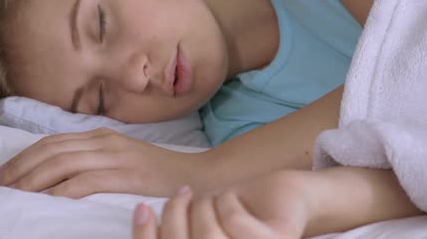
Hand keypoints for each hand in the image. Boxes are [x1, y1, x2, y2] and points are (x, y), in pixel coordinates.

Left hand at [0, 128, 203, 197]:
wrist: (196, 176)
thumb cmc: (159, 172)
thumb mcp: (123, 157)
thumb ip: (95, 159)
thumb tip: (62, 172)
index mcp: (101, 136)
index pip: (53, 142)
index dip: (24, 156)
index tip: (4, 172)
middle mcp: (104, 141)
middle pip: (51, 150)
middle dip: (20, 167)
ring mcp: (114, 156)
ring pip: (62, 163)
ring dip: (32, 179)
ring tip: (12, 192)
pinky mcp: (124, 175)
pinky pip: (84, 181)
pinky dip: (61, 191)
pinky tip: (46, 200)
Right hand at [133, 170, 315, 238]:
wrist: (285, 199)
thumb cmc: (237, 213)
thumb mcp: (202, 221)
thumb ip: (180, 229)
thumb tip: (143, 215)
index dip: (146, 235)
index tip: (141, 208)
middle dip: (176, 213)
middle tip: (183, 192)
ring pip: (209, 235)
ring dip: (204, 205)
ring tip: (211, 196)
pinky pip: (236, 221)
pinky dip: (227, 201)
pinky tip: (232, 196)